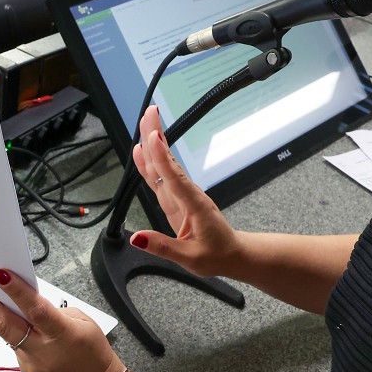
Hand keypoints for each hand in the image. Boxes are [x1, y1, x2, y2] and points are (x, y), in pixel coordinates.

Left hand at [0, 268, 123, 371]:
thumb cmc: (94, 354)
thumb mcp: (84, 322)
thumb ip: (54, 310)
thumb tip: (27, 301)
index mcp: (63, 334)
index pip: (35, 310)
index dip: (15, 291)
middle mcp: (44, 351)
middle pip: (6, 324)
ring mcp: (31, 363)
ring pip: (6, 334)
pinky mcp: (25, 370)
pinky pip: (14, 345)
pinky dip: (11, 330)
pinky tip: (12, 320)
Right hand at [129, 105, 242, 278]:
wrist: (234, 255)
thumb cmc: (217, 255)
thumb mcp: (190, 258)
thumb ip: (163, 247)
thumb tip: (137, 237)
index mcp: (193, 206)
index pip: (173, 178)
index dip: (161, 157)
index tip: (152, 137)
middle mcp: (187, 195)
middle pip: (167, 162)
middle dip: (157, 136)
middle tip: (149, 112)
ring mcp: (181, 196)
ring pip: (163, 165)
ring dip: (153, 143)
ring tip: (144, 121)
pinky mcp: (176, 200)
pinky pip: (161, 177)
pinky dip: (150, 162)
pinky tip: (140, 151)